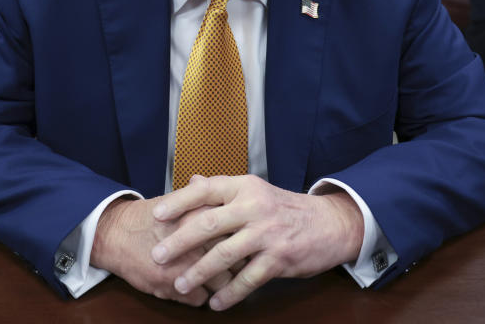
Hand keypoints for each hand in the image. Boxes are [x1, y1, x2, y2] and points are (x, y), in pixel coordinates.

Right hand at [91, 196, 236, 305]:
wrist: (115, 236)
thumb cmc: (148, 218)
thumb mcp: (176, 201)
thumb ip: (201, 197)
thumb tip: (222, 190)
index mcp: (199, 217)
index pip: (237, 232)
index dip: (245, 238)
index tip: (248, 240)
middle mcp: (195, 242)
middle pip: (235, 259)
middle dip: (240, 262)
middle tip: (241, 262)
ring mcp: (184, 267)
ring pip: (222, 283)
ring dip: (223, 283)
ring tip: (221, 277)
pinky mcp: (173, 287)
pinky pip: (201, 298)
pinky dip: (202, 294)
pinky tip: (198, 285)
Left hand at [150, 175, 363, 310]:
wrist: (328, 224)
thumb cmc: (283, 208)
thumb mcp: (254, 191)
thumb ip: (222, 189)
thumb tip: (192, 181)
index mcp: (244, 187)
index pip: (205, 191)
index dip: (178, 202)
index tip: (156, 216)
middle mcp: (254, 207)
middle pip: (209, 224)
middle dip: (180, 241)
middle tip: (158, 255)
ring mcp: (267, 233)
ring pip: (225, 255)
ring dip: (199, 272)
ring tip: (180, 285)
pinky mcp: (279, 258)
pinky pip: (248, 279)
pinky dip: (230, 293)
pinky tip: (215, 303)